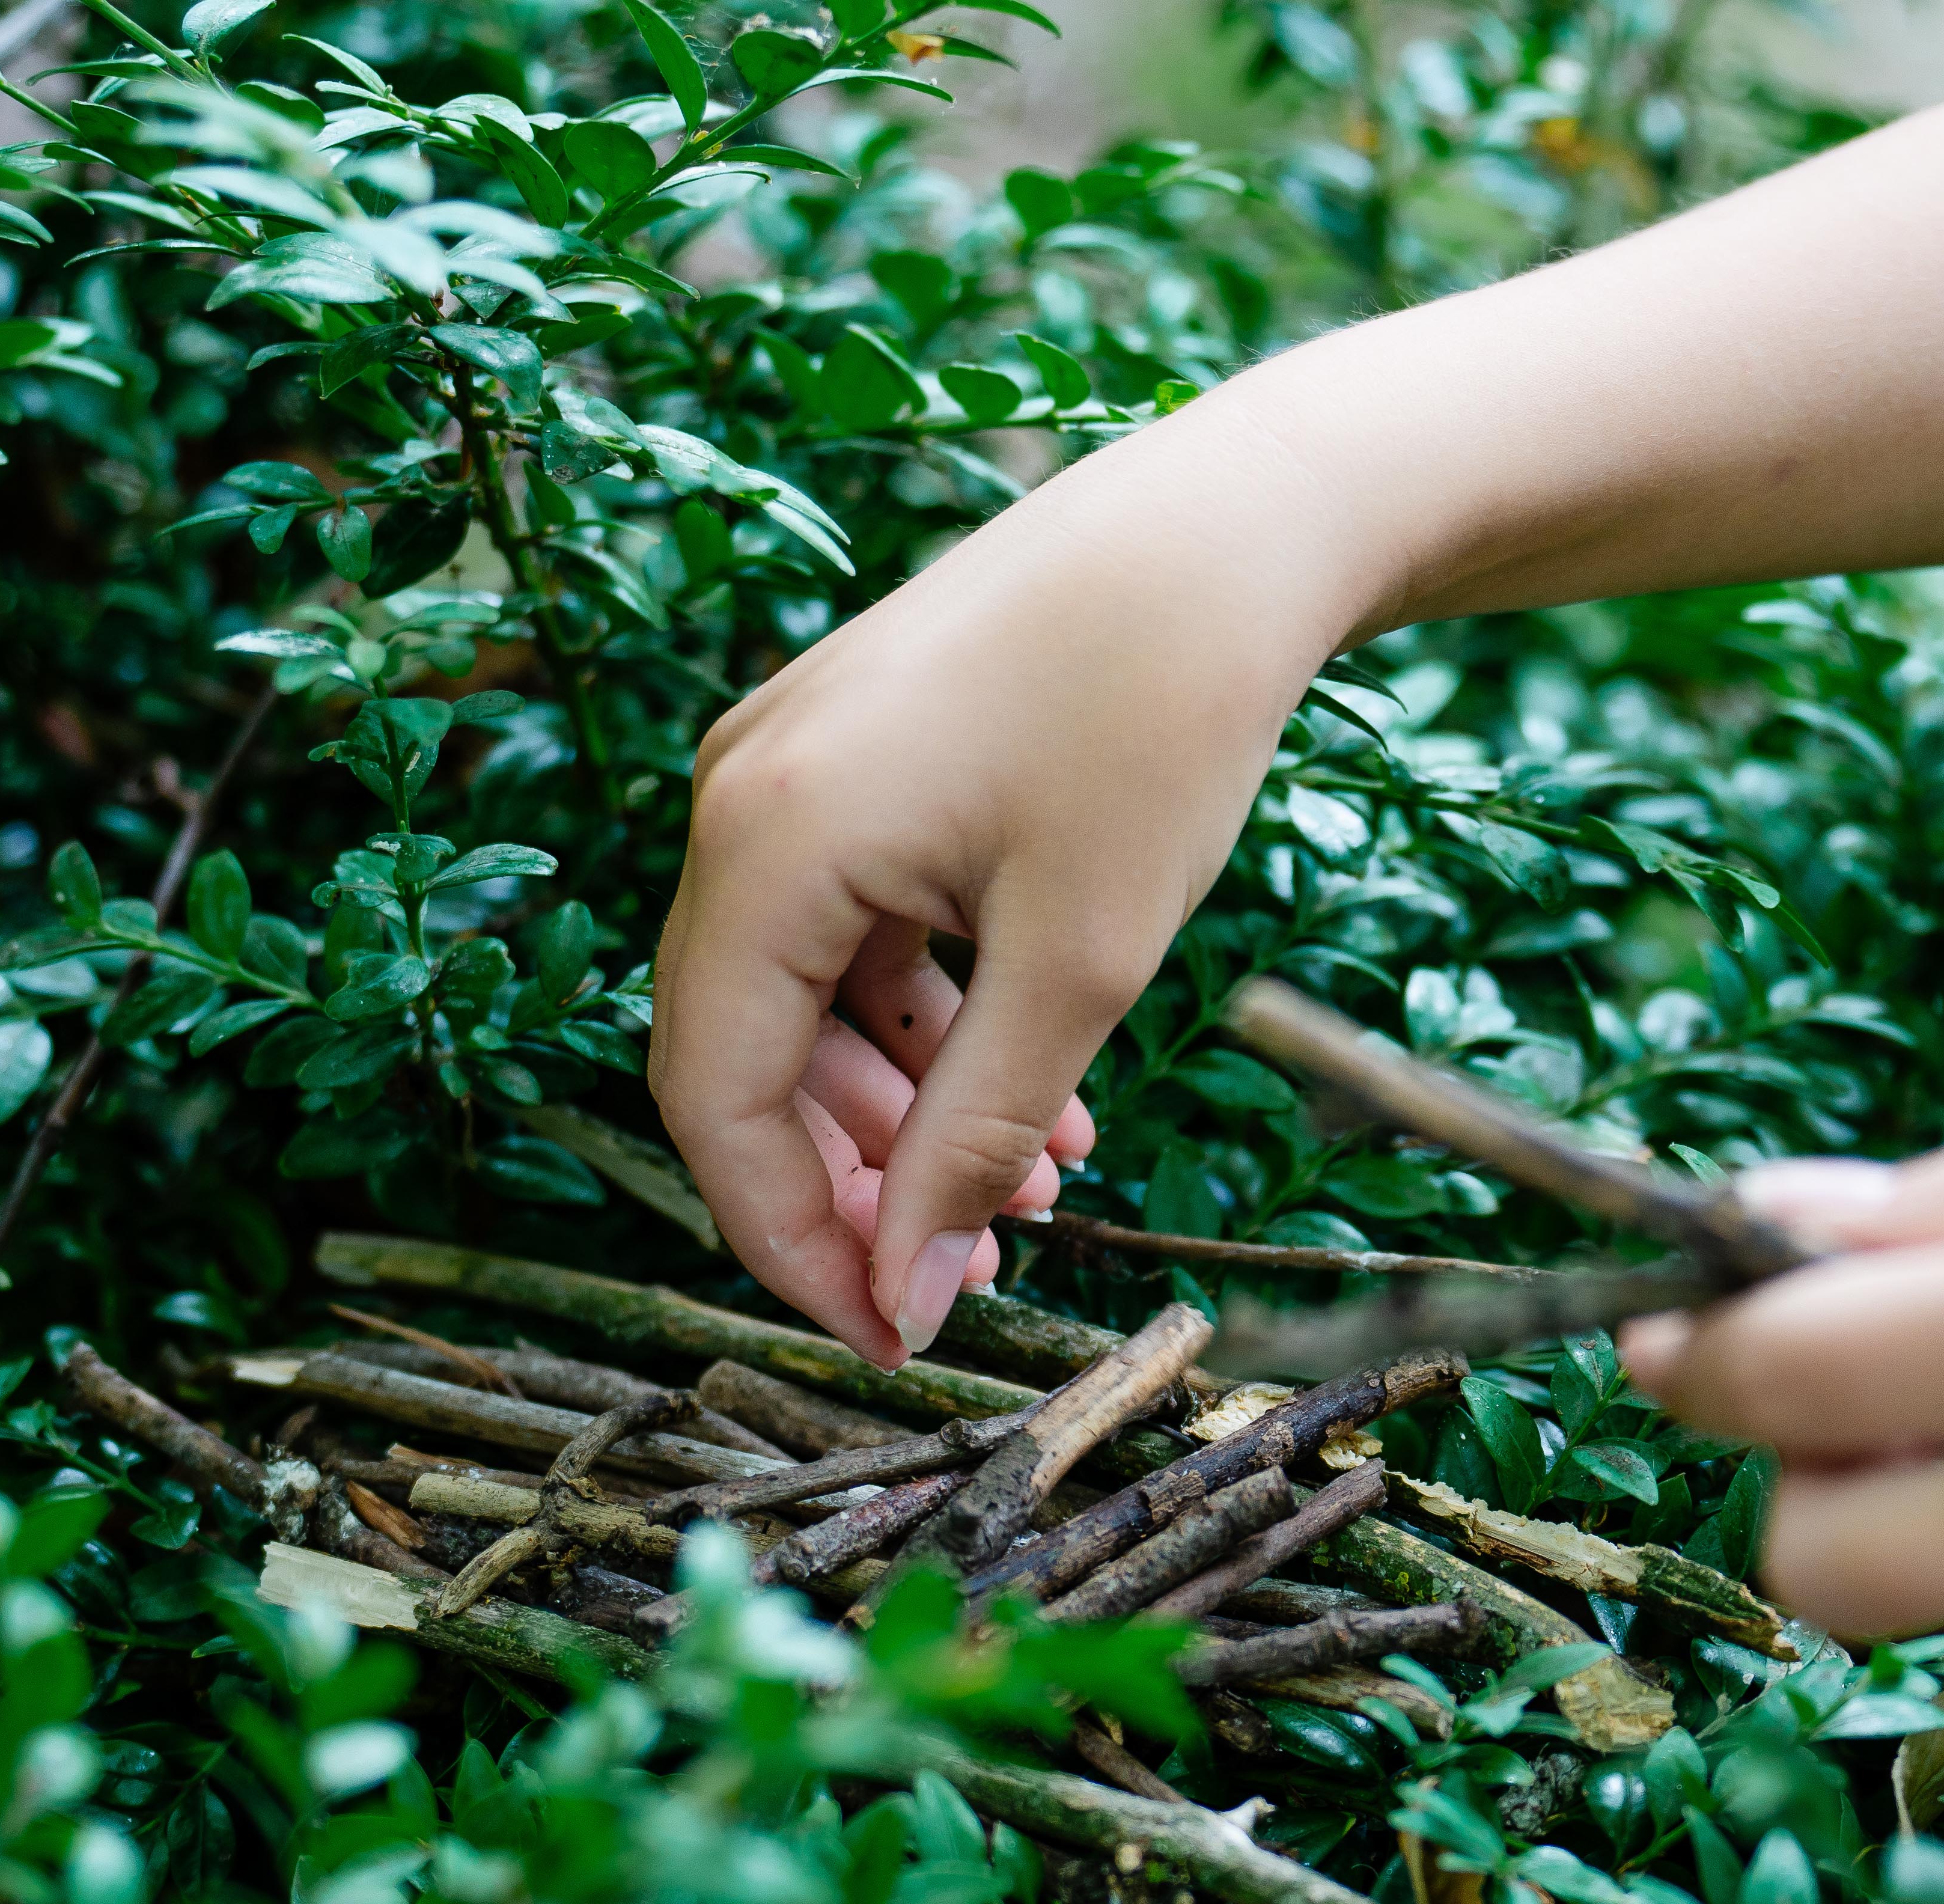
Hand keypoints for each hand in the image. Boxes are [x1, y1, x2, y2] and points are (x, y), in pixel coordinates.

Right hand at [651, 410, 1375, 1364]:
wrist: (1229, 525)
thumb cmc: (1160, 720)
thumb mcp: (1078, 965)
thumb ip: (973, 1140)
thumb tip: (900, 1301)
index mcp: (764, 845)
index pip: (715, 1103)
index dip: (791, 1243)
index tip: (889, 1338)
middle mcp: (742, 800)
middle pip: (741, 1059)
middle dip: (852, 1187)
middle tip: (973, 1279)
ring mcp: (788, 771)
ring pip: (801, 1005)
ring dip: (904, 1116)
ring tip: (1039, 1193)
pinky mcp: (852, 761)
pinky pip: (848, 934)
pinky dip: (925, 1028)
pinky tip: (1042, 1096)